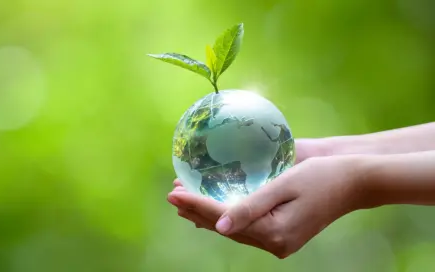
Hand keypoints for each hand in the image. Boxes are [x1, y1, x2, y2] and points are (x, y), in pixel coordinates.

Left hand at [168, 154, 364, 258]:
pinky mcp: (283, 232)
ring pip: (234, 229)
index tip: (174, 192)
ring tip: (184, 202)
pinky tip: (213, 212)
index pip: (223, 218)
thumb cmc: (321, 176)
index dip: (196, 205)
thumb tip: (218, 226)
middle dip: (197, 210)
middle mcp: (275, 242)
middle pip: (225, 226)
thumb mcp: (283, 186)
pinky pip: (247, 227)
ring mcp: (279, 240)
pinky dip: (227, 217)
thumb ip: (250, 207)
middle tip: (172, 195)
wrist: (354, 180)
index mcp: (274, 232)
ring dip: (209, 215)